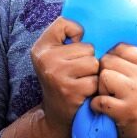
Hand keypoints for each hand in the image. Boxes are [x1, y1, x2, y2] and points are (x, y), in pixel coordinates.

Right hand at [30, 17, 99, 132]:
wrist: (55, 113)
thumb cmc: (61, 77)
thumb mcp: (55, 54)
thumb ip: (66, 35)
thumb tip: (85, 28)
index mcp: (41, 47)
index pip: (65, 23)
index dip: (76, 34)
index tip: (72, 47)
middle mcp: (45, 59)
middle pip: (87, 47)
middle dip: (88, 58)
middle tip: (77, 71)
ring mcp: (57, 75)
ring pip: (93, 63)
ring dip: (92, 73)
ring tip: (81, 80)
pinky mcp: (70, 91)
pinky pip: (95, 80)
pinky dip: (93, 87)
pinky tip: (83, 91)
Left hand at [91, 28, 136, 137]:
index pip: (120, 48)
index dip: (112, 58)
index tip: (118, 72)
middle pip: (108, 61)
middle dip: (105, 73)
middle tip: (113, 87)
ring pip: (103, 77)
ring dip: (101, 88)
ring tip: (110, 96)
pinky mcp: (125, 111)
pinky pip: (99, 99)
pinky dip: (96, 105)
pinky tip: (105, 108)